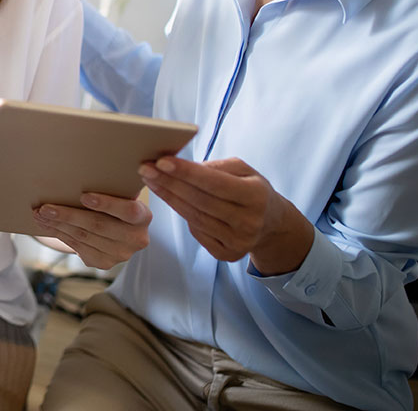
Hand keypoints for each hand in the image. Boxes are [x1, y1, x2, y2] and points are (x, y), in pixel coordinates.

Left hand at [33, 193, 151, 269]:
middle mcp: (135, 239)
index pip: (128, 211)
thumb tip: (76, 177)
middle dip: (68, 215)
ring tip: (40, 214)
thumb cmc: (115, 203)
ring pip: (83, 237)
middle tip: (45, 207)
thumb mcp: (120, 195)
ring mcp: (120, 254)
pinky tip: (47, 225)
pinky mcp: (103, 263)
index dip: (107, 204)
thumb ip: (111, 189)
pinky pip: (77, 246)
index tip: (84, 196)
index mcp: (142, 217)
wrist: (119, 228)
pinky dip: (60, 234)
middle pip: (98, 225)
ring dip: (58, 225)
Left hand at [140, 156, 313, 274]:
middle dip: (170, 184)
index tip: (160, 161)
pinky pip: (197, 232)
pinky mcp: (228, 255)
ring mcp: (238, 242)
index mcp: (256, 196)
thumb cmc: (251, 190)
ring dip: (169, 198)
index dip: (186, 173)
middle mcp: (249, 222)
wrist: (271, 224)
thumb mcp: (244, 171)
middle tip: (145, 169)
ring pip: (194, 218)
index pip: (215, 183)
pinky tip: (170, 199)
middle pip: (200, 202)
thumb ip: (217, 167)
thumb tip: (184, 168)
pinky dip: (182, 214)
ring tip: (151, 181)